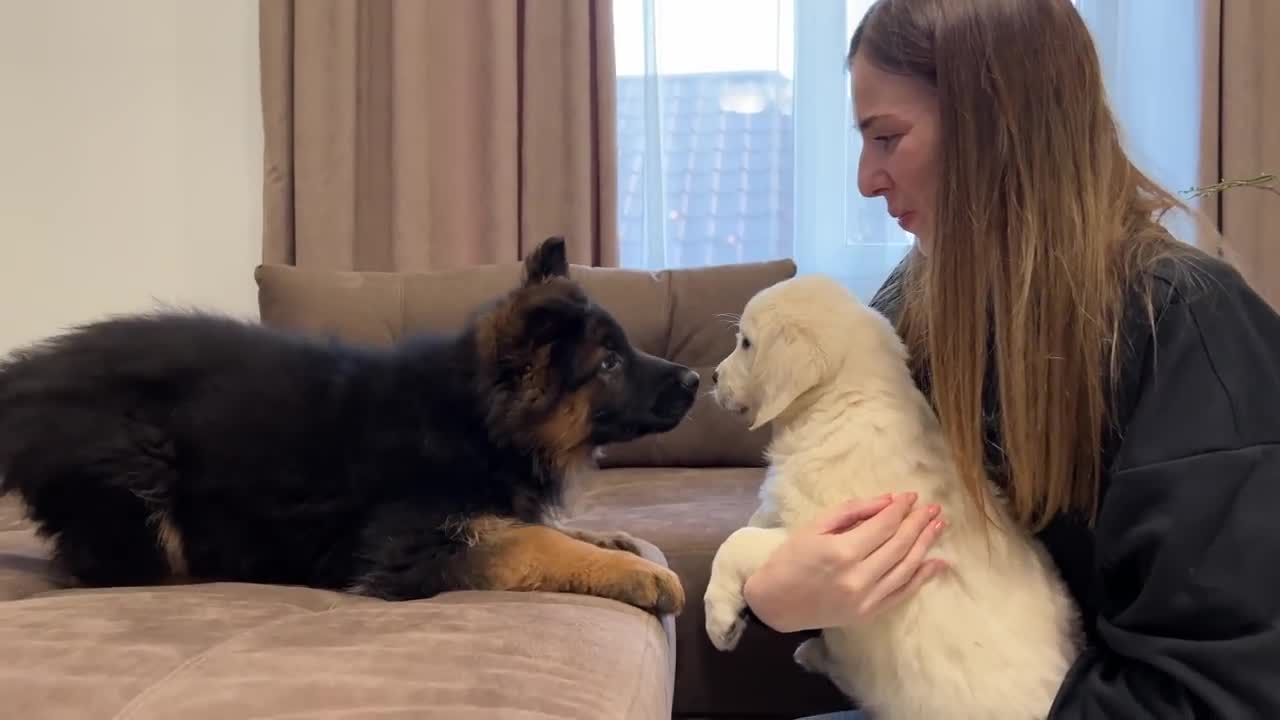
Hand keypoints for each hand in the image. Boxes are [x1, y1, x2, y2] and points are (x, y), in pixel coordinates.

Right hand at [742, 492, 947, 632]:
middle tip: (933, 508)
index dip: (900, 509)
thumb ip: (852, 511)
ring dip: (926, 545)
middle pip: (899, 545)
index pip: (883, 525)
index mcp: (842, 552)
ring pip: (906, 568)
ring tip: (939, 527)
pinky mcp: (869, 614)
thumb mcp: (814, 526)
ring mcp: (866, 599)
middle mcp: (859, 577)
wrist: (775, 604)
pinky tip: (937, 563)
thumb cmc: (789, 559)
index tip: (911, 496)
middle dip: (919, 524)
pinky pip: (902, 593)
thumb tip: (887, 500)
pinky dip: (922, 578)